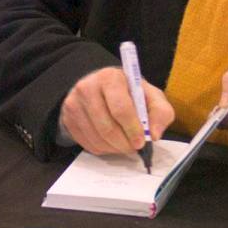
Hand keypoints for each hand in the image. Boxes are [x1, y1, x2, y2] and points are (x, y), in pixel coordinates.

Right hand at [59, 67, 174, 155]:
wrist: (103, 89)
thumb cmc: (130, 93)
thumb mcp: (151, 96)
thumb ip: (160, 112)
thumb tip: (154, 135)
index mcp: (111, 78)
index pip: (120, 108)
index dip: (132, 129)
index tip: (141, 142)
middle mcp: (87, 87)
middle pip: (107, 127)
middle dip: (124, 143)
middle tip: (134, 148)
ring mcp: (74, 103)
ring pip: (96, 138)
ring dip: (115, 148)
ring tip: (125, 145)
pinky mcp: (68, 118)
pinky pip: (87, 144)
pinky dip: (103, 149)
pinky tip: (112, 143)